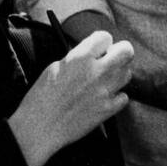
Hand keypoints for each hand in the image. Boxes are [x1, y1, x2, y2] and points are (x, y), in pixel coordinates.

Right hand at [9, 31, 133, 165]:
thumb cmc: (41, 98)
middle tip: (111, 59)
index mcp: (80, 58)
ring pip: (127, 73)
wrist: (39, 128)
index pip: (105, 37)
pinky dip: (116, 97)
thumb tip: (92, 53)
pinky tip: (104, 98)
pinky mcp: (108, 109)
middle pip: (126, 51)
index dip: (101, 42)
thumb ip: (77, 57)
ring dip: (118, 74)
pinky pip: (124, 97)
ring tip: (104, 80)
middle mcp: (97, 71)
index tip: (98, 48)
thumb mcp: (54, 68)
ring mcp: (105, 91)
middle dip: (120, 52)